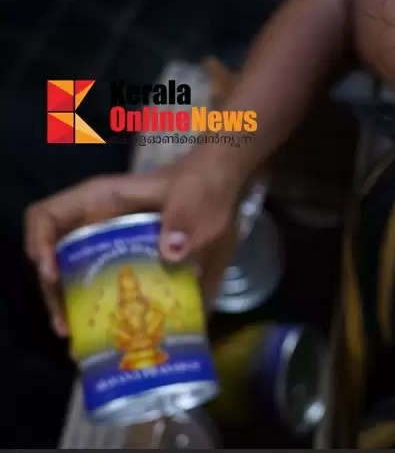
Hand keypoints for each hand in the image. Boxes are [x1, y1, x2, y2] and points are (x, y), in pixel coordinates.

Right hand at [24, 155, 245, 336]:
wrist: (224, 189)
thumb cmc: (202, 185)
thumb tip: (169, 252)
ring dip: (72, 307)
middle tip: (66, 327)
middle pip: (55, 258)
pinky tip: (109, 335)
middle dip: (55, 293)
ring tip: (79, 340)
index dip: (40, 245)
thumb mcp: (194, 197)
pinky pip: (105, 286)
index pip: (47, 217)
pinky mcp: (131, 262)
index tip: (54, 276)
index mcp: (101, 202)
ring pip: (75, 276)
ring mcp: (111, 244)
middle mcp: (97, 225)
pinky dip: (103, 309)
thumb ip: (183, 219)